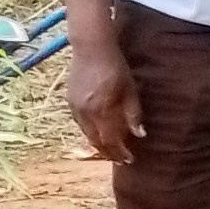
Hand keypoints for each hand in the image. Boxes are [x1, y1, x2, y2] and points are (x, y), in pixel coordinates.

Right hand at [67, 46, 144, 162]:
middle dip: (108, 153)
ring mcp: (74, 108)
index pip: (110, 140)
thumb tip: (140, 134)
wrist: (91, 49)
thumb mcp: (130, 90)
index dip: (120, 152)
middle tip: (120, 159)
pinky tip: (99, 133)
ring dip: (99, 144)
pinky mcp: (69, 102)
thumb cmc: (116, 68)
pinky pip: (80, 124)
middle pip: (96, 141)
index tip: (130, 159)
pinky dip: (90, 132)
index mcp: (101, 110)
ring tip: (111, 150)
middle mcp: (85, 113)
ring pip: (86, 134)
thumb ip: (133, 114)